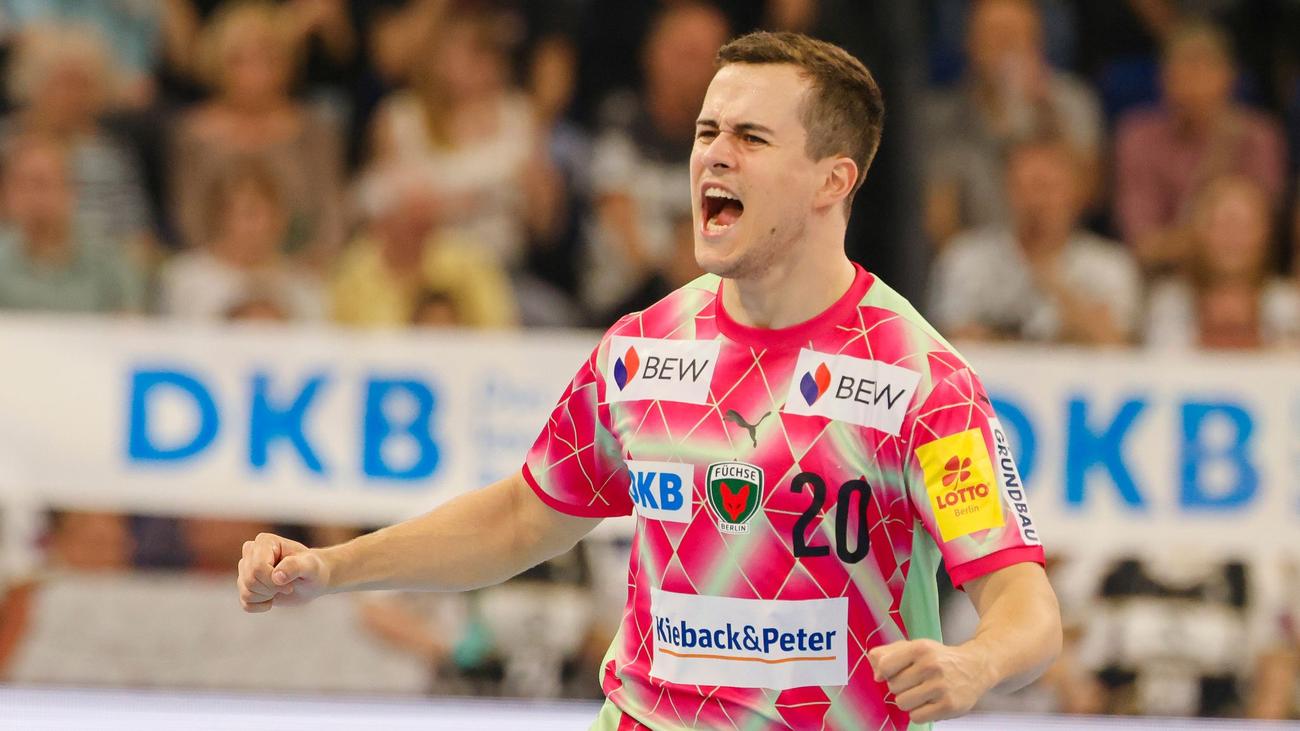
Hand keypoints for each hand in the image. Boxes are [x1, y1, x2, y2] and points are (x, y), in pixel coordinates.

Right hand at [237, 532, 331, 612]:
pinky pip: (246, 604)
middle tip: (288, 586)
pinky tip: (273, 597)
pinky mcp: (245, 585)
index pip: (257, 567)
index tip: (290, 584)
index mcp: (264, 541)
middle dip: (271, 589)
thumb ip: (295, 566)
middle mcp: (251, 552)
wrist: (312, 580)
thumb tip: (276, 576)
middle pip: (250, 580)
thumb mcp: (310, 566)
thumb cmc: (312, 569)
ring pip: (246, 593)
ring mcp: (246, 569)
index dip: (273, 582)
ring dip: (267, 597)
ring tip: (281, 589)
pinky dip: (262, 606)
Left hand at [867, 639, 991, 722]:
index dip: (885, 672)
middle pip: (893, 687)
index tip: (894, 672)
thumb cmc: (940, 658)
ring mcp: (940, 687)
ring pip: (902, 703)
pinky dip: (919, 712)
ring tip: (922, 693)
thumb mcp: (916, 647)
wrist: (976, 667)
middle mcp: (931, 666)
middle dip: (900, 686)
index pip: (885, 666)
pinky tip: (929, 703)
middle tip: (915, 682)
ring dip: (909, 701)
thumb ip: (889, 654)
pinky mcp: (948, 706)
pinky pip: (916, 717)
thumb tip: (875, 673)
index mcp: (920, 648)